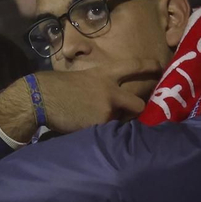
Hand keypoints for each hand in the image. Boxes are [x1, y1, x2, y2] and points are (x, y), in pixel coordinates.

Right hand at [0, 67, 155, 142]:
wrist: (39, 97)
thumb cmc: (53, 87)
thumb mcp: (79, 79)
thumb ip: (96, 86)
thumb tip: (103, 98)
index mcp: (103, 74)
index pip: (132, 66)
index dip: (149, 66)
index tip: (161, 65)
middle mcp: (110, 90)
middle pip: (137, 103)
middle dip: (137, 112)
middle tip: (133, 117)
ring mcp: (107, 108)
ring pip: (119, 123)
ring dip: (111, 126)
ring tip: (93, 126)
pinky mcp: (100, 124)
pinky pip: (106, 134)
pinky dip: (99, 135)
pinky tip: (85, 131)